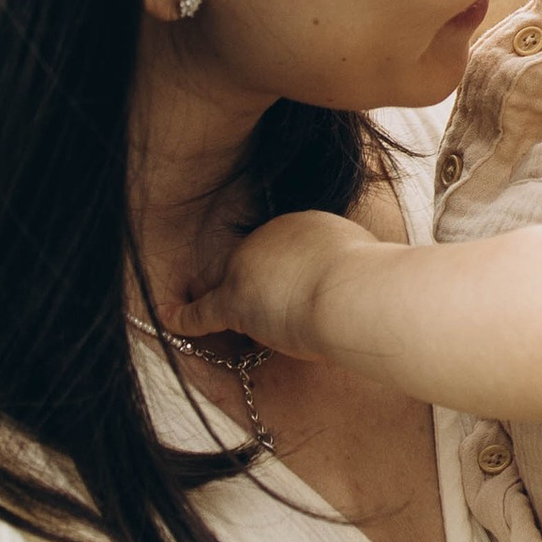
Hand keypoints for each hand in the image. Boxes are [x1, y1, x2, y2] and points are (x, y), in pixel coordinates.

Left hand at [197, 209, 370, 357]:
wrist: (358, 292)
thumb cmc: (374, 285)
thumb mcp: (368, 260)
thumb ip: (354, 267)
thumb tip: (372, 279)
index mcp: (303, 224)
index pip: (278, 250)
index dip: (277, 272)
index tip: (286, 288)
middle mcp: (271, 236)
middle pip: (247, 263)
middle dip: (249, 284)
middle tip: (256, 305)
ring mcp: (248, 266)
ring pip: (223, 285)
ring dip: (215, 297)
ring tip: (202, 307)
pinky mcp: (234, 300)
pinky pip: (201, 311)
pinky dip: (183, 316)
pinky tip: (168, 317)